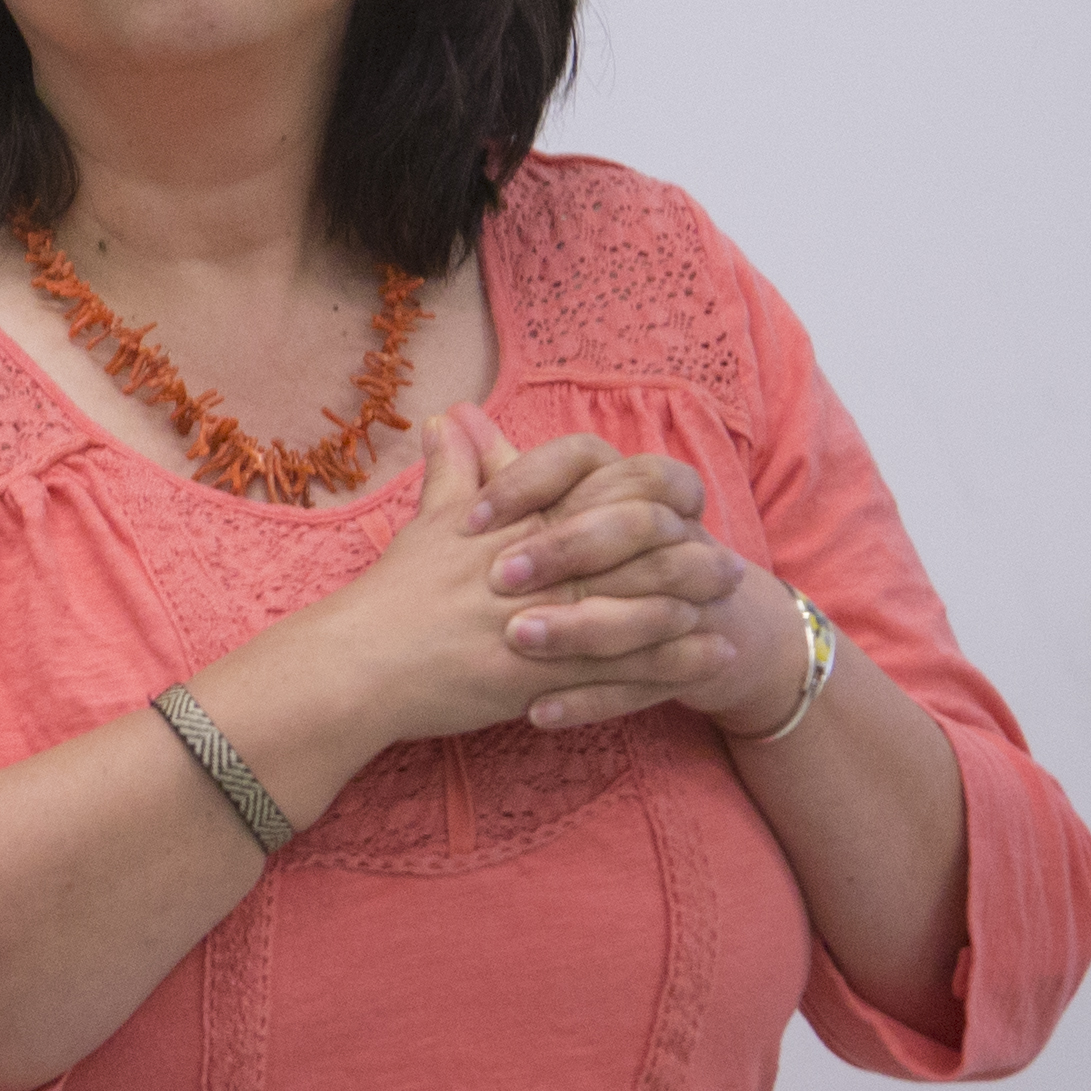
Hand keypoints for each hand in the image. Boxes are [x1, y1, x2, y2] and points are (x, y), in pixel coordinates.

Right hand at [304, 408, 740, 746]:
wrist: (359, 664)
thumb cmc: (391, 597)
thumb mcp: (427, 524)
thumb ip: (452, 470)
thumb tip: (447, 418)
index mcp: (522, 522)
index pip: (605, 493)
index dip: (653, 500)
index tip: (681, 510)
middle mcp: (544, 563)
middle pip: (640, 547)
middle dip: (690, 556)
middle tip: (729, 566)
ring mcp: (549, 618)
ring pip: (645, 606)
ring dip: (694, 611)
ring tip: (731, 617)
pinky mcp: (548, 673)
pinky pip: (629, 666)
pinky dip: (676, 664)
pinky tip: (706, 662)